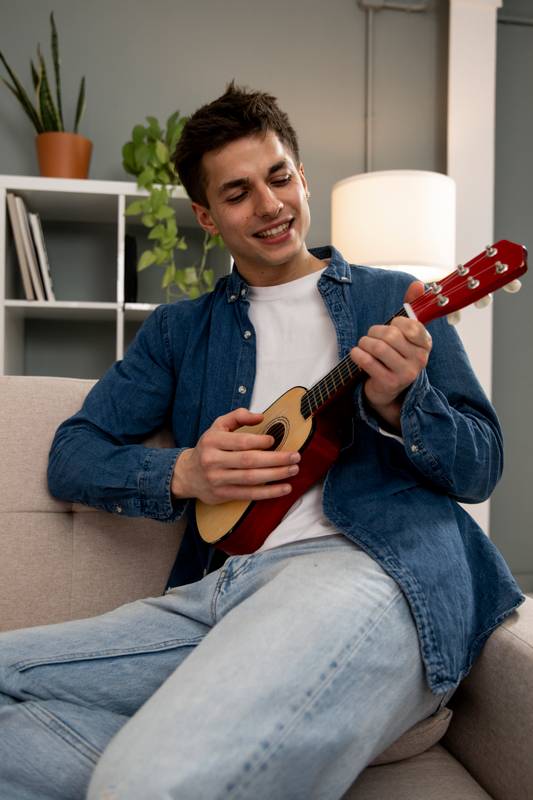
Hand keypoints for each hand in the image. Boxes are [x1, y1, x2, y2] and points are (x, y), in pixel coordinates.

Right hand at [171, 407, 299, 503]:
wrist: (187, 474)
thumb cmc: (208, 447)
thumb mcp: (218, 426)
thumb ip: (238, 416)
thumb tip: (261, 416)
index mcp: (213, 441)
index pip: (241, 442)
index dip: (260, 441)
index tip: (274, 440)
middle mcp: (213, 461)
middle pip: (249, 461)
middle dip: (276, 459)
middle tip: (295, 456)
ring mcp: (217, 479)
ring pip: (251, 478)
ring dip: (276, 475)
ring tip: (293, 469)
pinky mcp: (223, 494)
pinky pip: (249, 494)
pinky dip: (269, 492)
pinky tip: (285, 488)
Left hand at [350, 281, 431, 430]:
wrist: (388, 389)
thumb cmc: (395, 355)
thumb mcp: (405, 332)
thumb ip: (411, 306)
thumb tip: (418, 284)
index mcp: (426, 344)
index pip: (411, 325)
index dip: (395, 323)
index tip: (391, 327)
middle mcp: (420, 360)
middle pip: (391, 335)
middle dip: (374, 332)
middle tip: (370, 336)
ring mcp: (406, 374)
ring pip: (379, 348)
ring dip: (365, 343)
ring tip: (363, 345)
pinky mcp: (389, 383)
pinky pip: (368, 362)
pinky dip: (358, 355)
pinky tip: (356, 354)